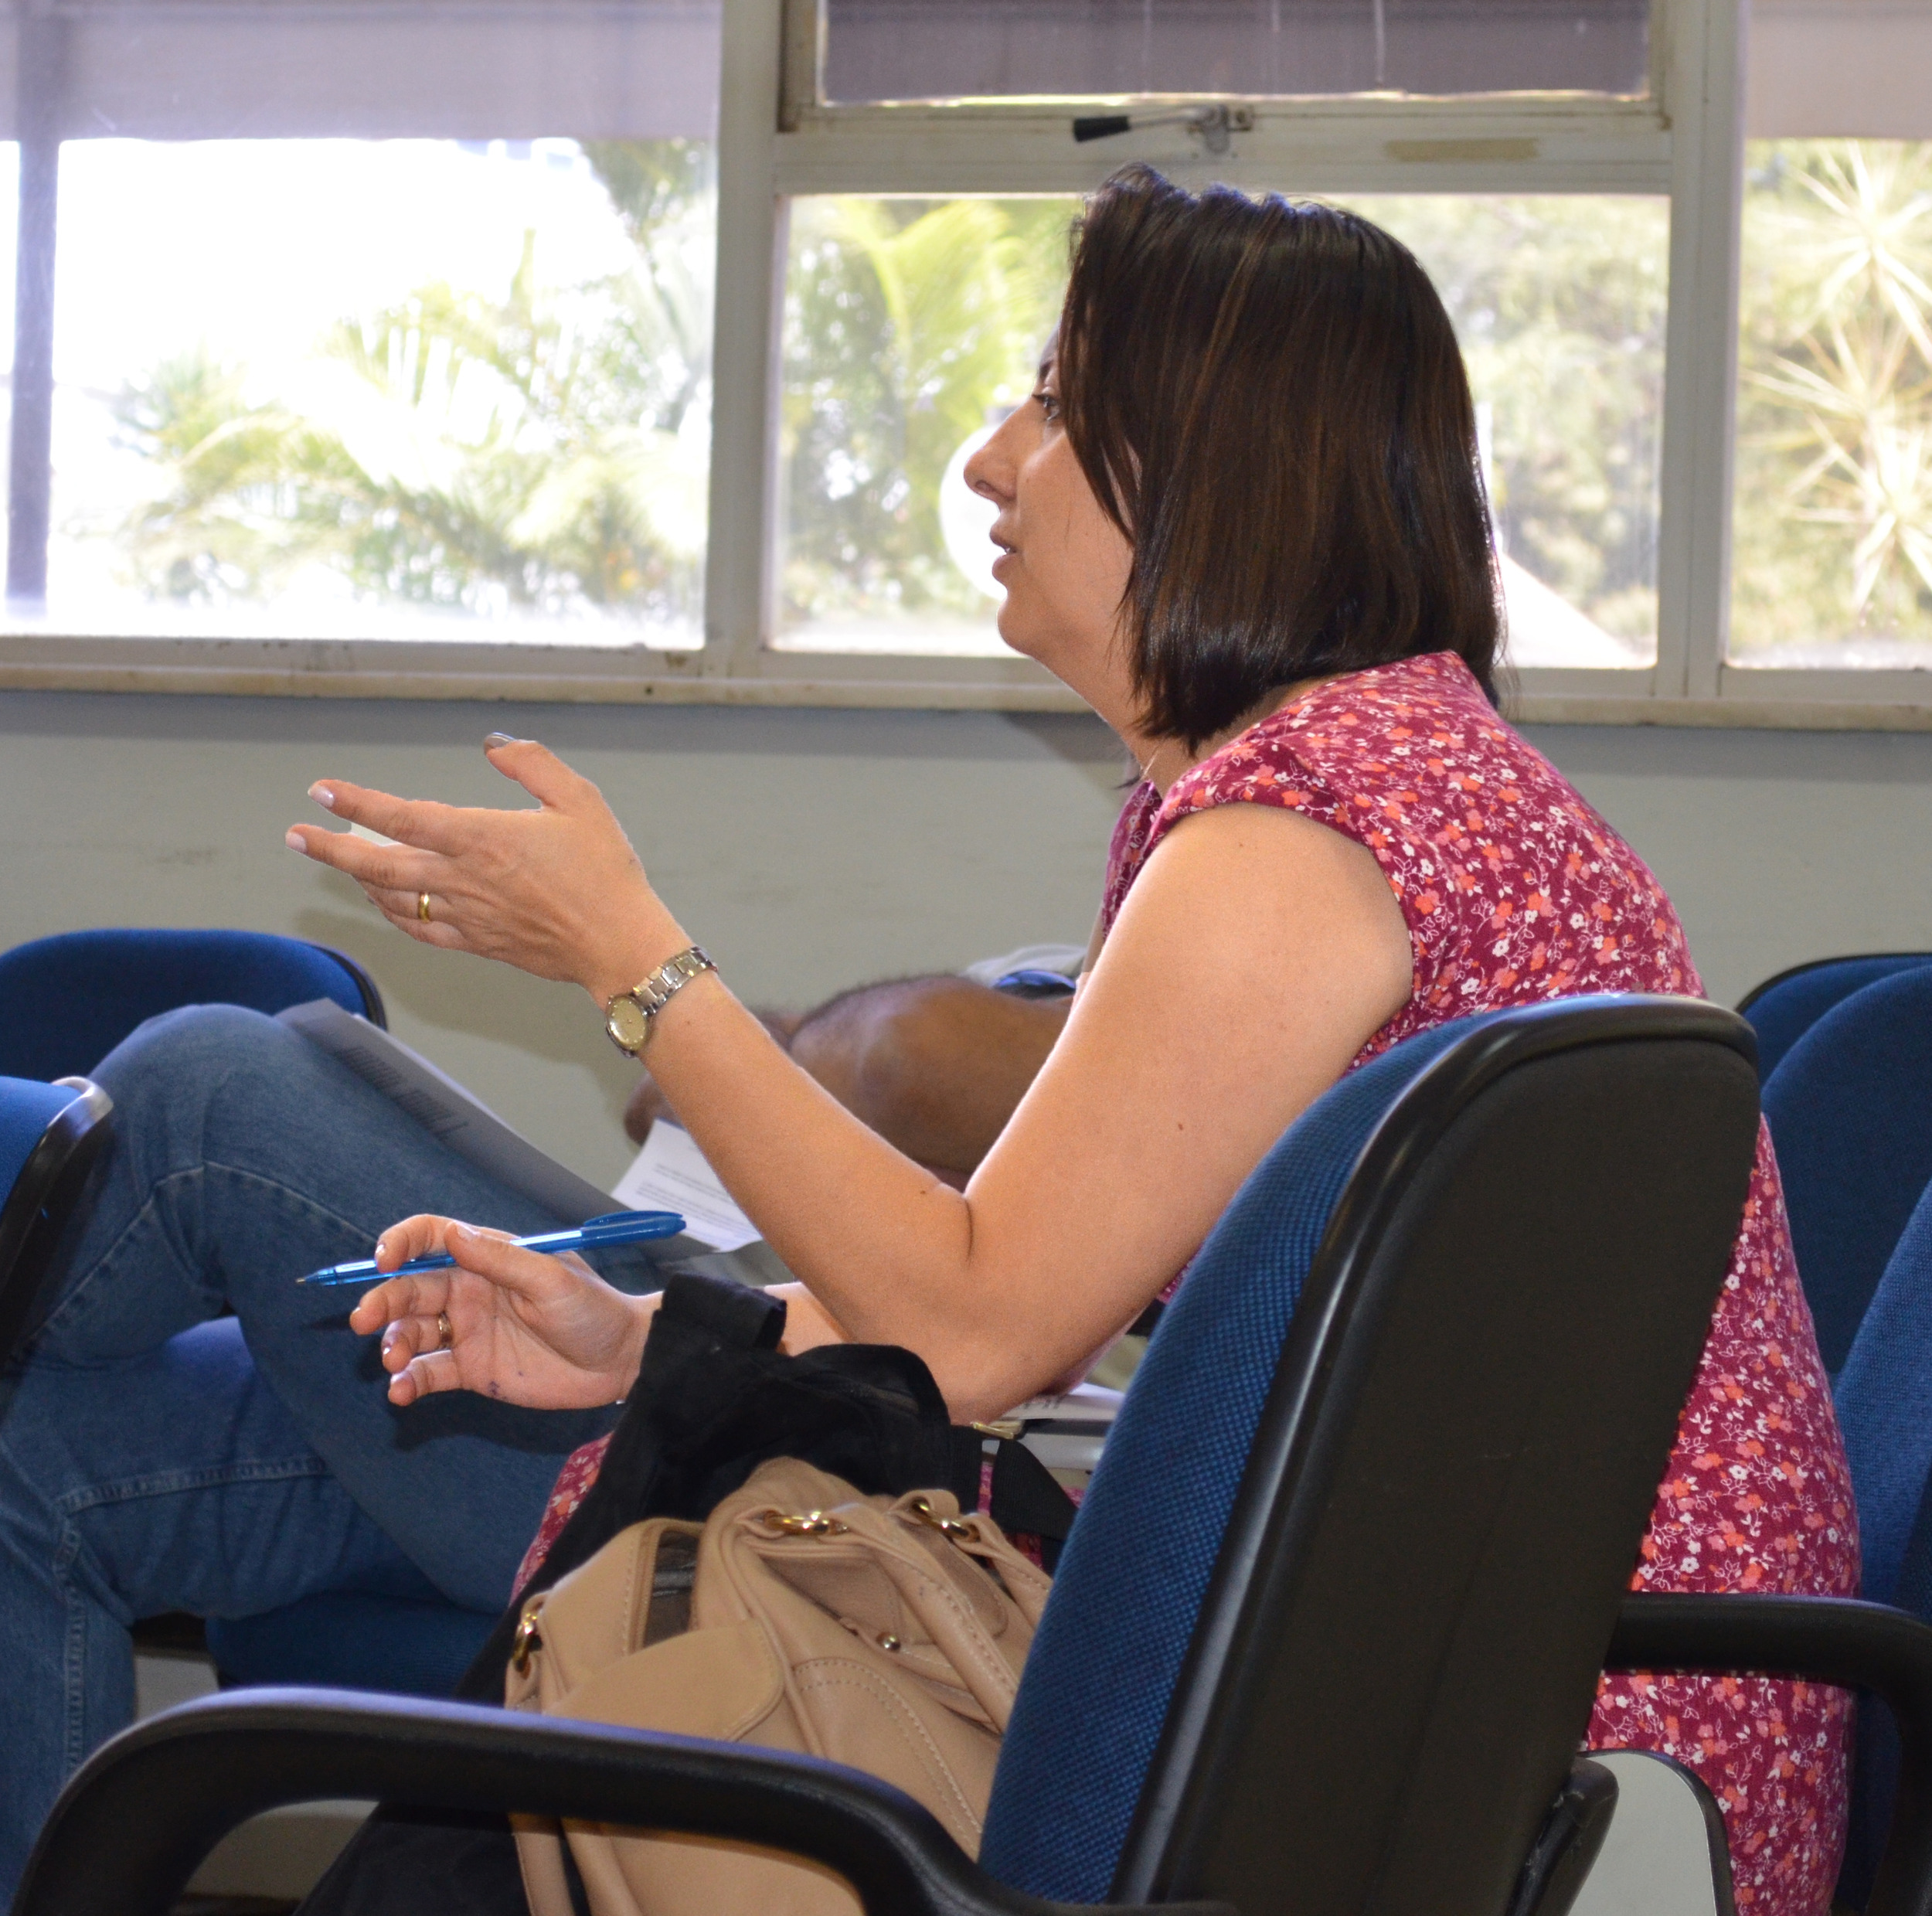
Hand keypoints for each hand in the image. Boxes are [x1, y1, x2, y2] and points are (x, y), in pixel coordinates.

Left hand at [285, 736, 684, 1003]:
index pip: (400, 817)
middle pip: (375, 865)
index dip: (354, 802)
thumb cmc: (606, 872)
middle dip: (328, 849)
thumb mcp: (579, 799)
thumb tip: (492, 744)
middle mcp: (462, 879)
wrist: (619, 944)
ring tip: (337, 861)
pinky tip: (383, 903)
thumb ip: (531, 763)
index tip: (321, 790)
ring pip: (390, 899)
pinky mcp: (476, 942)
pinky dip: (391, 914)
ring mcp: (465, 916)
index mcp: (481, 839)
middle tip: (295, 836)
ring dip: (356, 879)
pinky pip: (418, 930)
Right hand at [349, 1214, 652, 1407]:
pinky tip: (400, 1392)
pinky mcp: (471, 1370)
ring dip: (392, 1343)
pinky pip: (428, 1372)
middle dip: (382, 1302)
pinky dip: (407, 1381)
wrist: (619, 1362)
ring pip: (412, 1332)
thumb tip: (453, 1234)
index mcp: (488, 1258)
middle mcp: (470, 1291)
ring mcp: (468, 1332)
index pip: (433, 1239)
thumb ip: (502, 1259)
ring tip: (394, 1361)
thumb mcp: (553, 1280)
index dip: (402, 1243)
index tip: (384, 1260)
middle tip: (363, 1319)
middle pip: (411, 1290)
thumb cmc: (594, 1310)